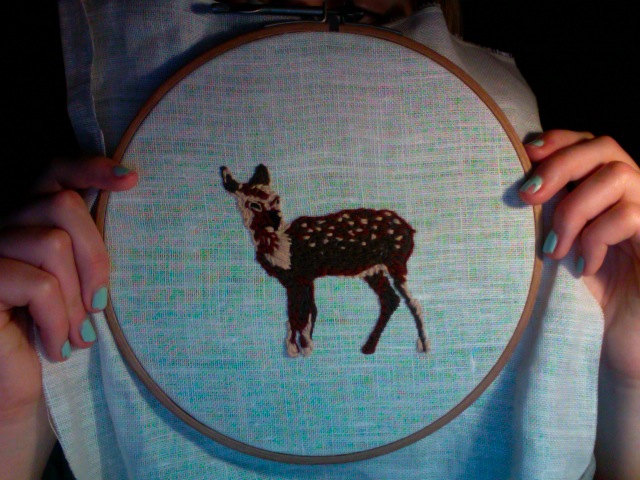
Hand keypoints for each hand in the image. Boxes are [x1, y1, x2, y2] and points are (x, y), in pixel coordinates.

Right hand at [0, 156, 136, 478]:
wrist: (12, 394)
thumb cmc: (52, 336)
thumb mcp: (78, 286)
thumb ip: (86, 246)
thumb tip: (128, 192)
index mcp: (27, 222)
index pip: (52, 172)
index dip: (89, 167)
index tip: (130, 179)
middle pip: (59, 204)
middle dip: (96, 256)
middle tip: (102, 304)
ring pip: (50, 244)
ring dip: (74, 298)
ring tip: (77, 336)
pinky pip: (35, 284)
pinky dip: (56, 320)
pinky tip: (56, 348)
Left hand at [519, 130, 639, 478]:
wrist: (622, 342)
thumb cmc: (586, 293)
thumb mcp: (561, 245)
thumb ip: (550, 212)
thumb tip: (517, 185)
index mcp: (609, 190)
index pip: (589, 142)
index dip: (560, 139)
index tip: (525, 153)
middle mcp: (636, 193)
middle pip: (604, 146)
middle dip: (559, 165)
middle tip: (527, 196)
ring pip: (616, 175)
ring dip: (574, 209)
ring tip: (555, 249)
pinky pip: (628, 215)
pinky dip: (595, 238)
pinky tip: (584, 267)